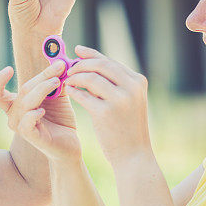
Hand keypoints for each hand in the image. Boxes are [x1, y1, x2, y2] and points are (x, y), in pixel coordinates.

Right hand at [0, 61, 81, 161]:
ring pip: (26, 101)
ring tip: (58, 82)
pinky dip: (35, 113)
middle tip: (60, 65)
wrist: (70, 145)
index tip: (9, 68)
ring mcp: (20, 127)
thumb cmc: (60, 120)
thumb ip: (55, 79)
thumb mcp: (57, 95)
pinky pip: (27, 121)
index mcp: (15, 105)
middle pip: (23, 90)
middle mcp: (14, 116)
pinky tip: (43, 110)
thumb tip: (60, 58)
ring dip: (43, 88)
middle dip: (43, 75)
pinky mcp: (30, 136)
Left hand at [64, 46, 153, 165]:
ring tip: (67, 80)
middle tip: (69, 68)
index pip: (111, 62)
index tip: (77, 50)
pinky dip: (73, 90)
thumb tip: (89, 65)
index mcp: (138, 81)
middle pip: (100, 65)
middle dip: (81, 64)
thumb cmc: (128, 127)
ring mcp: (120, 100)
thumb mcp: (128, 101)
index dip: (91, 55)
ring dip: (75, 77)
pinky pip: (83, 95)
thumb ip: (114, 84)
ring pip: (90, 78)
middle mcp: (131, 87)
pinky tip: (68, 90)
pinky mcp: (105, 113)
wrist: (134, 155)